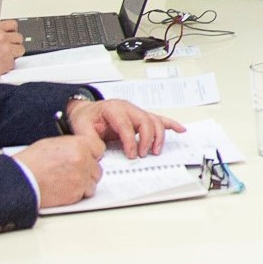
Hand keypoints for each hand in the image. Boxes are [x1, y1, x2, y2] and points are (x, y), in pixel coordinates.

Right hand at [0, 21, 24, 79]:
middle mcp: (2, 38)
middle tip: (7, 47)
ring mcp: (7, 51)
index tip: (11, 33)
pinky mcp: (8, 63)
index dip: (12, 30)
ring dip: (14, 53)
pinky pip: (15, 62)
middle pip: (19, 37)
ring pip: (20, 50)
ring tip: (4, 56)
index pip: (12, 24)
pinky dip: (9, 64)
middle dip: (13, 42)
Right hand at [13, 135, 105, 207]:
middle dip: (88, 170)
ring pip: (93, 182)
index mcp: (78, 145)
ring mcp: (80, 179)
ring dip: (84, 182)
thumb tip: (83, 149)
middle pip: (97, 168)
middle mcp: (82, 161)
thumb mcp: (53, 143)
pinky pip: (85, 194)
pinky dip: (78, 192)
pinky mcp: (76, 194)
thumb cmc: (32, 162)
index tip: (89, 157)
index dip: (93, 154)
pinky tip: (65, 187)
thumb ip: (73, 145)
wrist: (22, 180)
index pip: (99, 148)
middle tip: (75, 171)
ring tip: (68, 180)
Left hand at [64, 99, 185, 157]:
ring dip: (158, 136)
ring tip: (155, 151)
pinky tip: (180, 129)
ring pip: (155, 121)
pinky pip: (159, 119)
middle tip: (143, 154)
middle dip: (147, 140)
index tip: (131, 155)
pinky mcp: (141, 116)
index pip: (127, 125)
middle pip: (145, 121)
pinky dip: (171, 124)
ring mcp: (136, 111)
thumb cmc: (86, 117)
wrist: (87, 110)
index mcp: (113, 109)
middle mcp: (128, 108)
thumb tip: (101, 152)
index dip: (131, 142)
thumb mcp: (82, 128)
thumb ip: (91, 140)